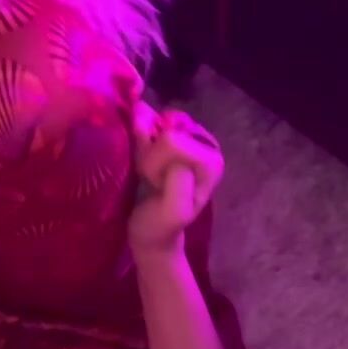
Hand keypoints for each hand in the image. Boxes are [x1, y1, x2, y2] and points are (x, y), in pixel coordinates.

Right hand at [128, 104, 223, 260]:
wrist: (149, 232)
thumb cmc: (160, 226)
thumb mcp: (173, 213)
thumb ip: (179, 185)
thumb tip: (174, 156)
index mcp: (211, 161)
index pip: (172, 142)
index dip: (157, 165)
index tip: (158, 187)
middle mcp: (204, 142)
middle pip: (163, 128)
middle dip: (150, 155)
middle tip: (151, 181)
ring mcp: (186, 134)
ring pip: (151, 119)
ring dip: (142, 146)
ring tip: (146, 171)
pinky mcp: (169, 131)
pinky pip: (145, 116)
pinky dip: (136, 133)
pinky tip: (139, 155)